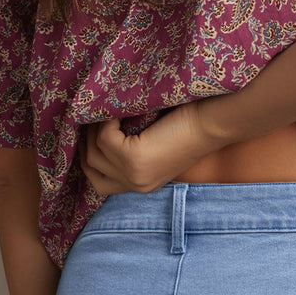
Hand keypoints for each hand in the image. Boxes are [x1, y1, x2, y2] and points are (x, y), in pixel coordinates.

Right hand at [78, 100, 228, 195]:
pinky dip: (107, 121)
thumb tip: (92, 133)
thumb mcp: (154, 145)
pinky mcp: (134, 158)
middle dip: (86, 142)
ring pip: (94, 152)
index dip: (89, 158)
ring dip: (95, 129)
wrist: (209, 123)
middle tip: (92, 119)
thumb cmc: (186, 126)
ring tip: (107, 111)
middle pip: (91, 169)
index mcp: (143, 184)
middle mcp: (137, 185)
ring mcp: (135, 174)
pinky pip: (103, 137)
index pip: (99, 184)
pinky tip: (120, 110)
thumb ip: (129, 149)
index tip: (86, 135)